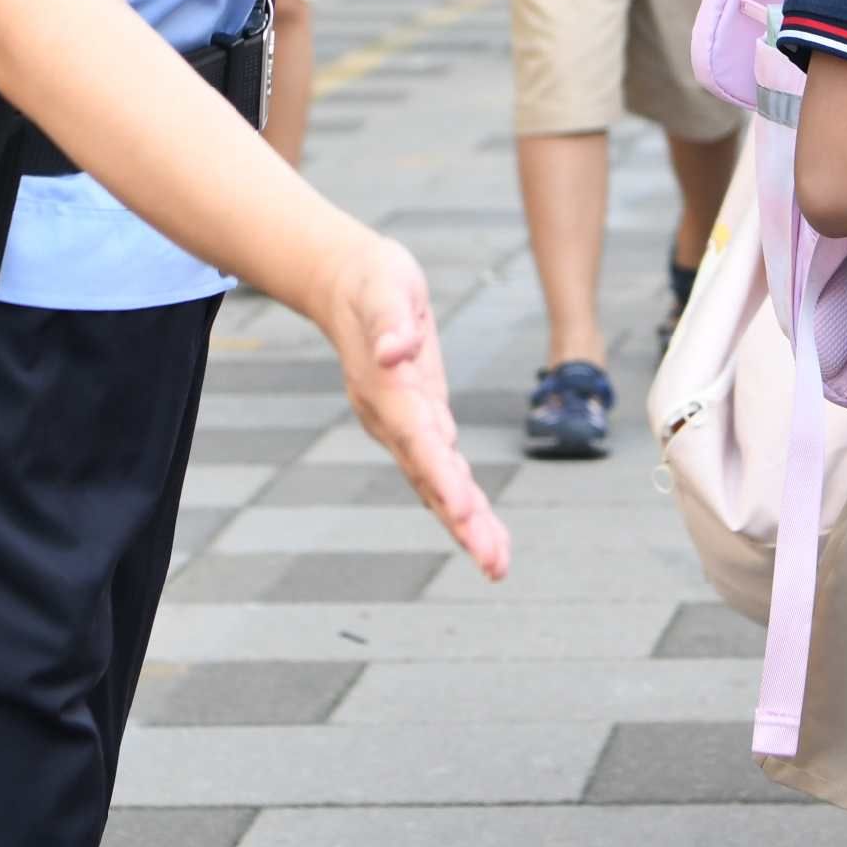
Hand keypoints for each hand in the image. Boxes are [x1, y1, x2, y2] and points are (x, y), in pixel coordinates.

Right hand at [313, 229, 509, 579]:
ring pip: (438, 485)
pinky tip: (486, 531)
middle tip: (493, 563)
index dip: (441, 477)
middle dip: (461, 521)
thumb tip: (394, 350)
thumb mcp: (383, 285)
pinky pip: (444, 473)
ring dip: (467, 525)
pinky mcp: (421, 423)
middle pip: (429, 479)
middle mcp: (393, 420)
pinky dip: (465, 503)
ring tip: (497, 565)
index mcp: (388, 391)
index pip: (418, 440)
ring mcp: (405, 426)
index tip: (465, 511)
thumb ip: (390, 320)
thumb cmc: (372, 281)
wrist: (349, 284)